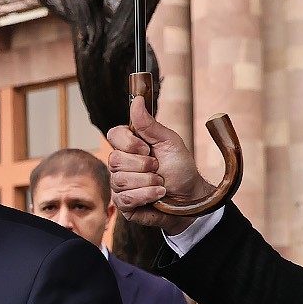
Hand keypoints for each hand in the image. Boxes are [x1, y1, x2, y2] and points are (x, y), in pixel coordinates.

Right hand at [106, 96, 215, 233]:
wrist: (190, 196)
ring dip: (148, 182)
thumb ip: (149, 124)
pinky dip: (146, 195)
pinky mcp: (122, 203)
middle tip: (158, 168)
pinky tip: (157, 195)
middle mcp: (120, 164)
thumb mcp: (168, 142)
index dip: (129, 143)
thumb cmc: (180, 168)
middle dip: (144, 165)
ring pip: (120, 180)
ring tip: (160, 183)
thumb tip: (136, 100)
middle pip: (115, 160)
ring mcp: (119, 184)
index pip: (113, 135)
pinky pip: (125, 198)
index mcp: (129, 146)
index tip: (147, 149)